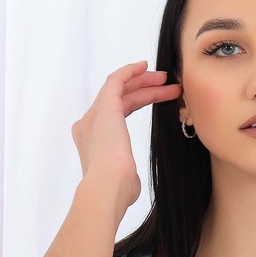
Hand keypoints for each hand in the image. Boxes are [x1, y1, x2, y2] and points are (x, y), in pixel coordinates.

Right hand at [72, 61, 182, 215]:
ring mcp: (95, 114)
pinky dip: (130, 71)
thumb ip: (125, 172)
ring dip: (143, 81)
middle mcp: (89, 124)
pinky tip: (145, 66)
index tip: (156, 97)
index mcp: (91, 141)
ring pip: (120, 89)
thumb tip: (129, 178)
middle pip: (119, 99)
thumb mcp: (123, 179)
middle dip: (144, 89)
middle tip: (166, 85)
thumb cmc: (117, 190)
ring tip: (166, 79)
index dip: (137, 102)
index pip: (116, 113)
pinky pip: (116, 80)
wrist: (107, 187)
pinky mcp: (104, 106)